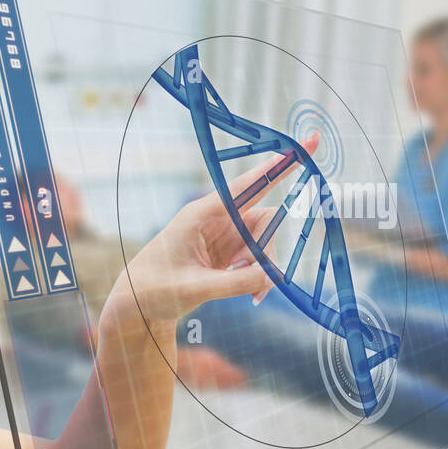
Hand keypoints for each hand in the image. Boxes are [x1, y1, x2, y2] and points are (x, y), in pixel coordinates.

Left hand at [100, 132, 320, 338]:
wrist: (138, 305)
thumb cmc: (155, 290)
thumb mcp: (193, 289)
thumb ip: (233, 283)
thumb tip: (271, 277)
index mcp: (200, 214)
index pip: (247, 186)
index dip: (278, 167)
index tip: (309, 143)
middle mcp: (215, 219)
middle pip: (265, 219)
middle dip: (268, 250)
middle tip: (255, 280)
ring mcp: (224, 235)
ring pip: (265, 241)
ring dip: (264, 268)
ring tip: (251, 294)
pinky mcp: (228, 252)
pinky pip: (259, 258)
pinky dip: (260, 277)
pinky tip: (252, 296)